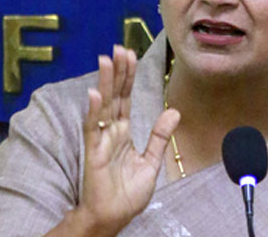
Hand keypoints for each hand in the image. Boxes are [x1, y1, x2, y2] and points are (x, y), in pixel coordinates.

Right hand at [79, 45, 179, 234]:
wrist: (114, 218)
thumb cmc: (128, 193)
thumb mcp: (151, 161)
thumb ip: (159, 136)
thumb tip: (174, 111)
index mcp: (123, 133)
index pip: (125, 99)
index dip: (128, 77)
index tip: (130, 55)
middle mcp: (111, 132)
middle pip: (114, 96)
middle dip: (118, 73)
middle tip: (119, 48)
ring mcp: (101, 141)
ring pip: (103, 106)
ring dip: (105, 83)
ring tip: (107, 60)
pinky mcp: (93, 153)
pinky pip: (93, 129)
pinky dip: (93, 111)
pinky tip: (95, 93)